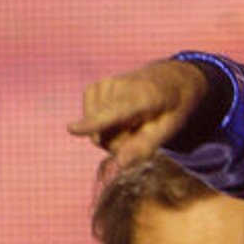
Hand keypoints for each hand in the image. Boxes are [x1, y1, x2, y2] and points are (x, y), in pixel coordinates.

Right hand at [69, 59, 208, 163]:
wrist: (169, 78)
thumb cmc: (172, 107)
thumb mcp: (170, 128)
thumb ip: (145, 146)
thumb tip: (121, 165)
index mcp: (143, 95)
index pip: (115, 113)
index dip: (93, 123)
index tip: (71, 129)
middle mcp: (118, 86)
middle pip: (105, 136)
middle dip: (121, 145)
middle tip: (141, 132)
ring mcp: (102, 86)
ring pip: (96, 134)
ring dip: (114, 137)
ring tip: (133, 122)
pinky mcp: (92, 89)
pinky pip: (91, 126)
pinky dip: (105, 127)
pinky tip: (122, 117)